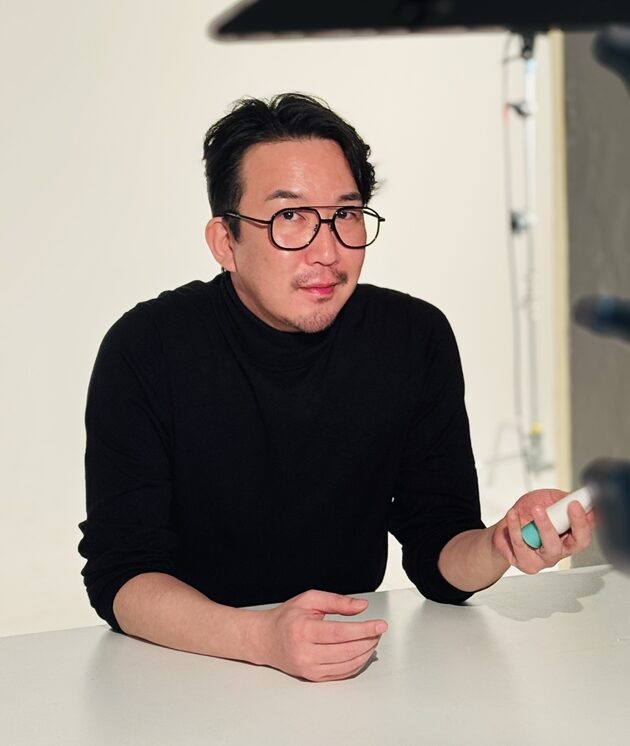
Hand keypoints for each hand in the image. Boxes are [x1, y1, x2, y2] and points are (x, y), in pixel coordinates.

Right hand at [256, 589, 386, 681]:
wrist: (265, 639)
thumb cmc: (286, 618)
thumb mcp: (309, 599)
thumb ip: (337, 601)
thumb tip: (361, 606)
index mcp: (303, 629)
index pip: (341, 632)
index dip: (364, 629)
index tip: (380, 625)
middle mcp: (305, 652)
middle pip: (346, 651)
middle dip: (368, 641)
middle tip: (379, 631)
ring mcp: (309, 667)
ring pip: (346, 665)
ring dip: (365, 653)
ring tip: (372, 640)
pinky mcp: (313, 677)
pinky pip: (341, 674)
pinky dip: (356, 664)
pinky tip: (362, 653)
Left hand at [491, 488, 595, 573]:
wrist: (503, 529)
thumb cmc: (527, 515)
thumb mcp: (546, 500)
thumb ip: (561, 500)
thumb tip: (576, 495)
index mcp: (569, 537)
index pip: (586, 531)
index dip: (587, 520)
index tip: (580, 504)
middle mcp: (560, 550)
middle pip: (577, 543)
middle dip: (577, 523)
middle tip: (570, 505)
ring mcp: (544, 559)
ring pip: (550, 546)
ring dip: (544, 524)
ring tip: (536, 509)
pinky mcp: (526, 563)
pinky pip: (522, 544)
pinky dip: (516, 526)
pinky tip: (514, 515)